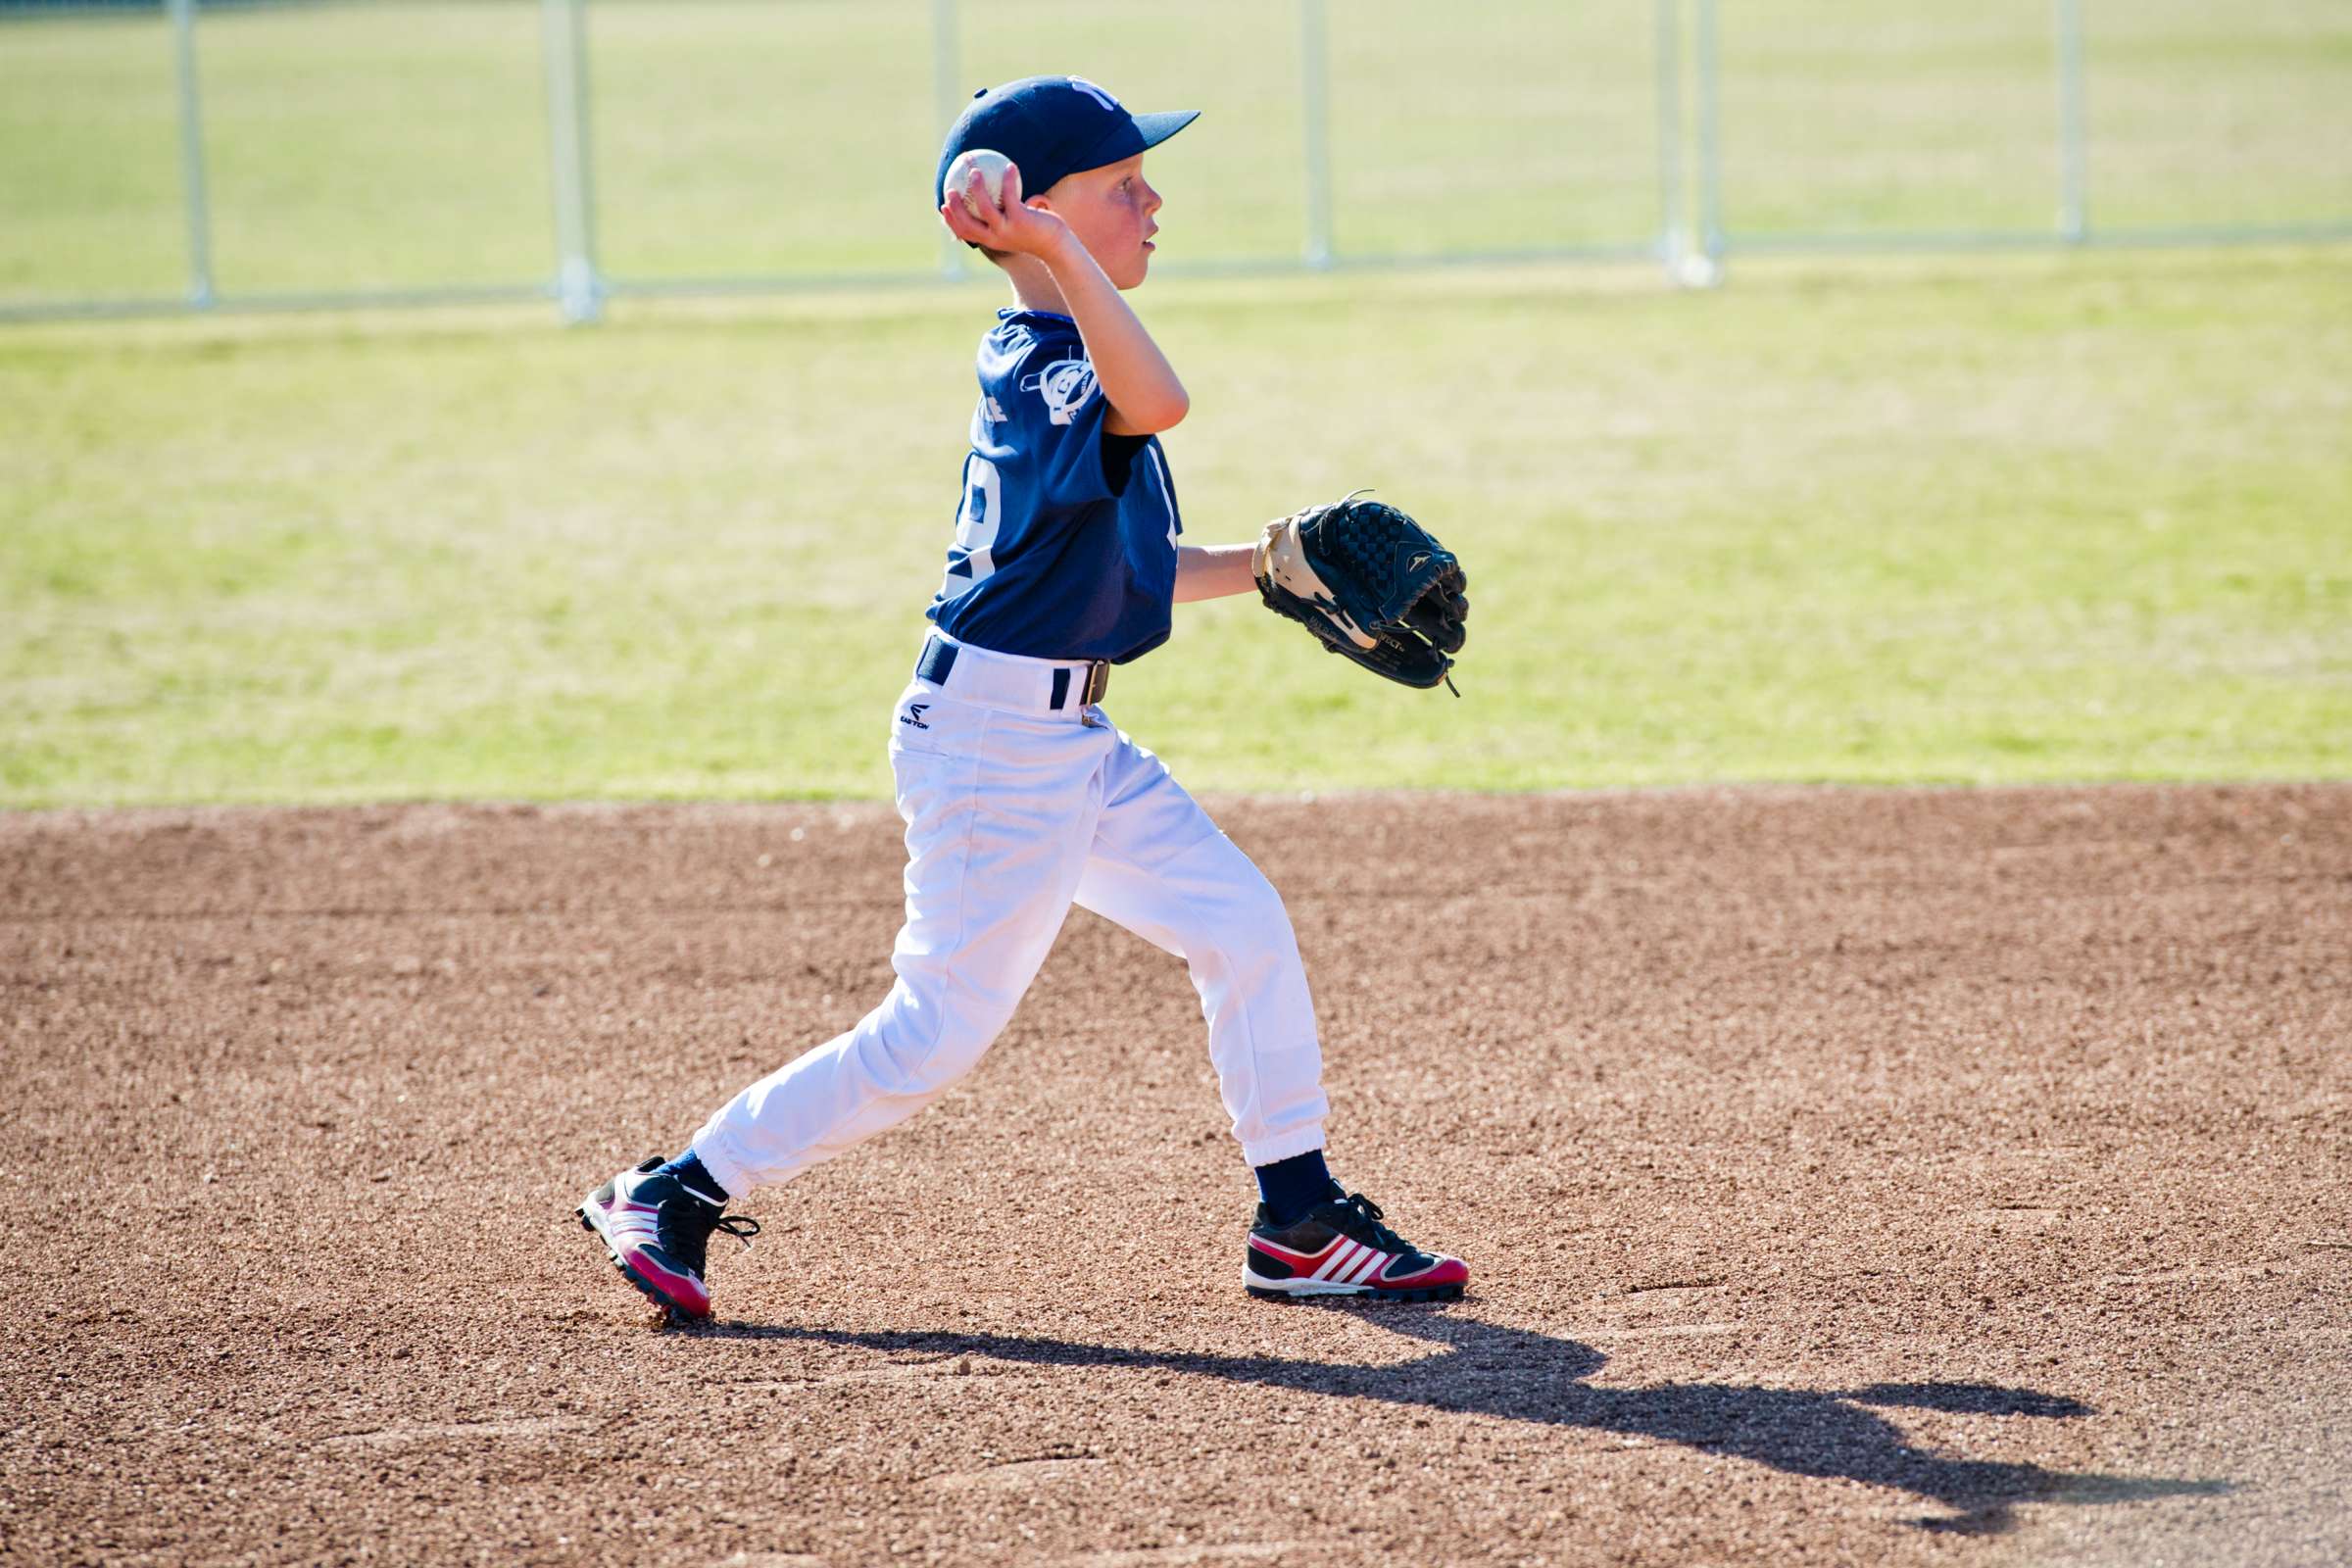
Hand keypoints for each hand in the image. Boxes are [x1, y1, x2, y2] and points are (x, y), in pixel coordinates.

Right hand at [938, 161, 1071, 258]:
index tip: (943, 206)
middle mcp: (996, 237)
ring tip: (975, 171)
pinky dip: (1007, 180)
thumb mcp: (1014, 228)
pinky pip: (1009, 196)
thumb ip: (1001, 217)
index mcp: (990, 240)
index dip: (951, 220)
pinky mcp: (1021, 220)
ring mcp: (1007, 229)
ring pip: (985, 208)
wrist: (1055, 245)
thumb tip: (992, 199)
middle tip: (951, 188)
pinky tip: (1010, 167)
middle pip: (967, 223)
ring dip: (977, 189)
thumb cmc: (1034, 233)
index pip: (964, 233)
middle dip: (955, 206)